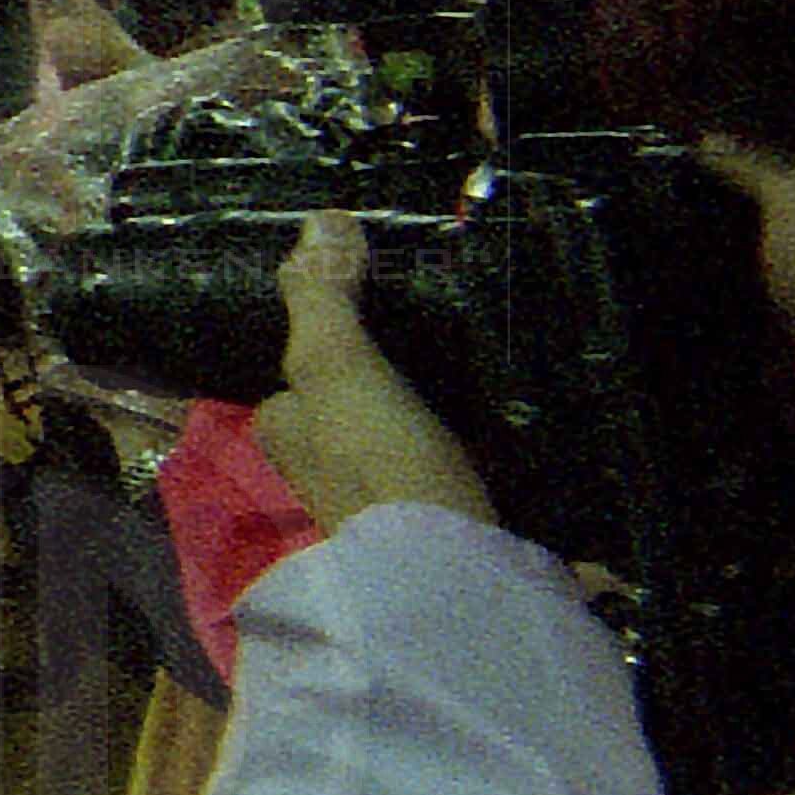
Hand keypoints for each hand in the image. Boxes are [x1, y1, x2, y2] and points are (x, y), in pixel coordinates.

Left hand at [258, 215, 500, 533]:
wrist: (456, 572)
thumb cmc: (379, 460)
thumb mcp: (336, 366)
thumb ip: (323, 298)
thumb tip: (321, 221)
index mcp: (287, 429)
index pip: (301, 367)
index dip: (333, 329)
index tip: (379, 289)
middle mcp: (322, 464)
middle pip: (355, 395)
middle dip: (389, 364)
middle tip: (445, 309)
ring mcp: (386, 492)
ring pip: (405, 423)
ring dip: (436, 393)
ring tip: (482, 341)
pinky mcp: (447, 512)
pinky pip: (455, 454)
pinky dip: (473, 429)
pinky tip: (506, 403)